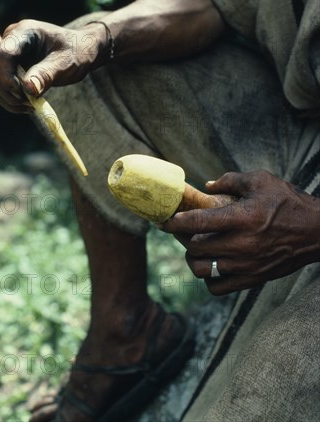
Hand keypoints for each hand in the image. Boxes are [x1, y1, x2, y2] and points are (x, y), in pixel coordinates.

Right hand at [0, 19, 107, 112]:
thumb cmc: (76, 52)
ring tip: (32, 106)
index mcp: (24, 32)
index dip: (6, 76)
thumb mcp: (66, 62)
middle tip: (32, 103)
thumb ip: (47, 74)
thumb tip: (28, 89)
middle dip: (9, 91)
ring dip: (8, 99)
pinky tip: (28, 105)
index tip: (22, 93)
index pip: (1, 53)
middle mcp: (10, 42)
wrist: (80, 51)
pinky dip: (10, 101)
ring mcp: (7, 57)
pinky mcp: (8, 70)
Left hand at [161, 171, 319, 294]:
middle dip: (181, 238)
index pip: (197, 223)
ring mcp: (246, 265)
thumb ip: (230, 180)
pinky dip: (208, 278)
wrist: (316, 232)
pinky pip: (217, 288)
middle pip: (195, 248)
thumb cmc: (288, 202)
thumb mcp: (260, 181)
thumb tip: (206, 185)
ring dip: (192, 259)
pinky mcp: (252, 279)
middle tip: (179, 230)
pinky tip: (212, 264)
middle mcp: (241, 244)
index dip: (175, 222)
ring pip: (202, 270)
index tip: (164, 219)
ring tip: (195, 248)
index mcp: (241, 218)